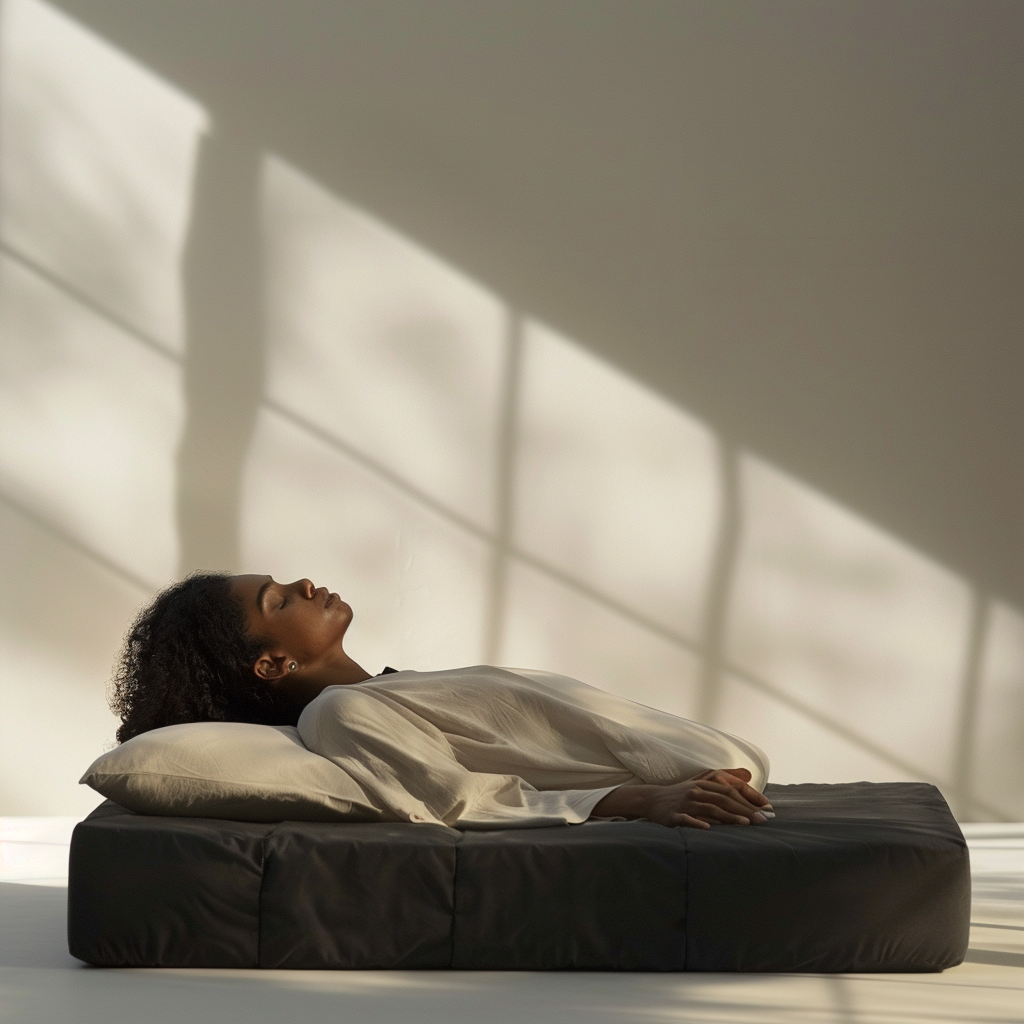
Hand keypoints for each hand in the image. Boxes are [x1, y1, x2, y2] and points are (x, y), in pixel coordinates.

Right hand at [591, 767, 773, 828]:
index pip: (732, 788)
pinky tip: (708, 829)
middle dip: (746, 809)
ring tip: (745, 824)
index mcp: (705, 782)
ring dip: (729, 816)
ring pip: (710, 808)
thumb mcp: (702, 781)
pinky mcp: (673, 815)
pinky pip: (686, 820)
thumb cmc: (682, 793)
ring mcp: (685, 803)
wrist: (651, 799)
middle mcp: (696, 790)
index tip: (768, 807)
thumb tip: (748, 774)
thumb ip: (725, 777)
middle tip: (764, 820)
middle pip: (725, 798)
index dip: (750, 797)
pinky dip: (697, 824)